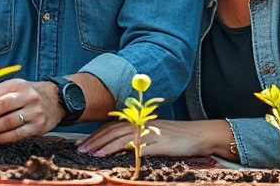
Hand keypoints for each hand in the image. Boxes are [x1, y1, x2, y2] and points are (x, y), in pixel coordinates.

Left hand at [0, 78, 61, 142]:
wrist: (56, 99)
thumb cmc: (28, 93)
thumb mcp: (13, 86)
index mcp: (19, 86)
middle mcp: (28, 98)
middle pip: (2, 108)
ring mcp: (34, 113)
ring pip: (9, 123)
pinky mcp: (38, 127)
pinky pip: (18, 134)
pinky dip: (3, 138)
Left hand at [78, 119, 227, 157]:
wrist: (198, 134)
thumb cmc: (176, 136)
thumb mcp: (152, 134)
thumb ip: (136, 138)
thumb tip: (119, 147)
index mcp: (138, 122)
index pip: (111, 126)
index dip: (96, 134)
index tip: (83, 143)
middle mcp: (141, 125)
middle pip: (112, 131)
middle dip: (95, 140)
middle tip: (81, 149)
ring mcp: (149, 133)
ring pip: (122, 137)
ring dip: (105, 146)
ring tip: (93, 154)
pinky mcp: (159, 143)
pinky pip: (139, 146)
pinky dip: (125, 150)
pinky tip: (116, 156)